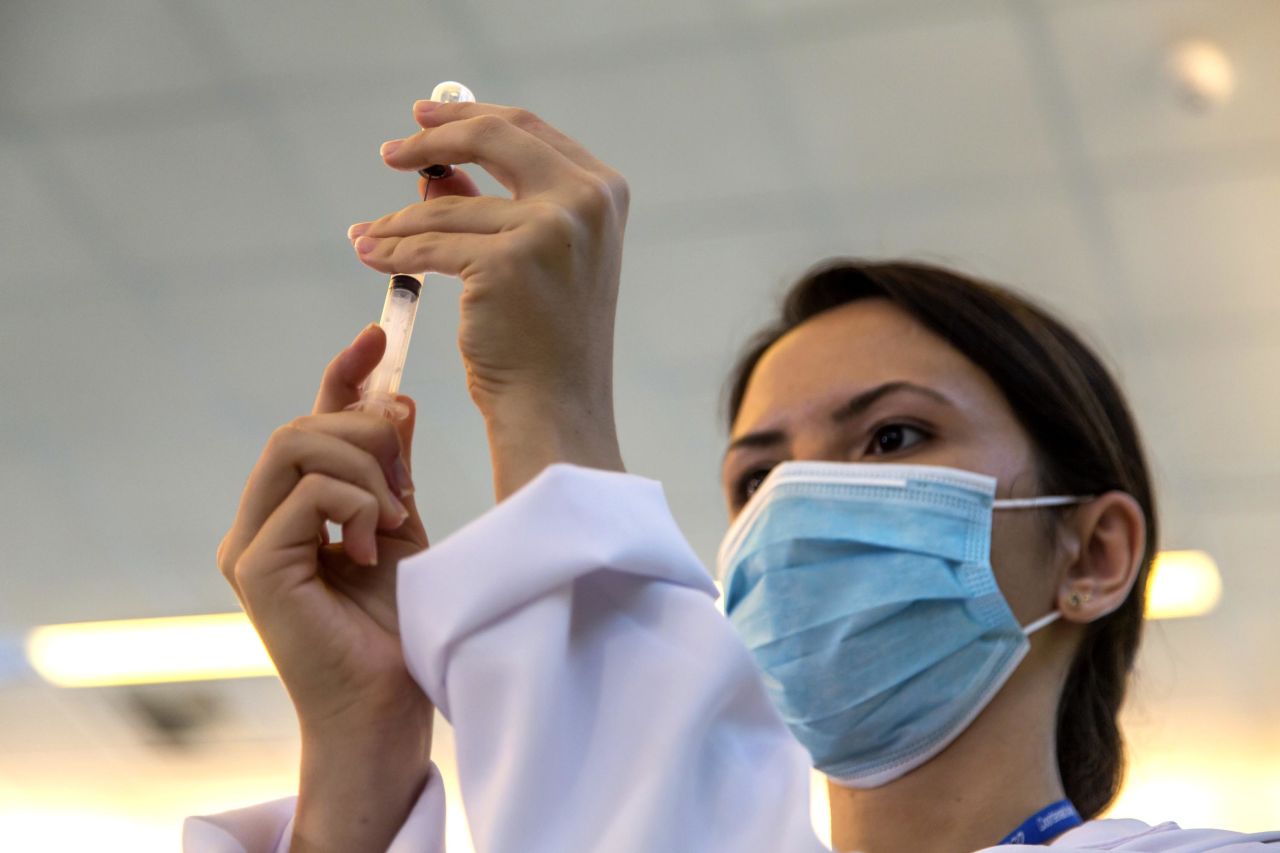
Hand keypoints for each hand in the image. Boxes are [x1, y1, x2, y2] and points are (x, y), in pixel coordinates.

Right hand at [217, 324, 432, 849]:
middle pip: (300, 428)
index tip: (376, 337)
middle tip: (407, 478)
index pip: (308, 425)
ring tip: (396, 516)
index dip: (341, 376)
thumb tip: (394, 399)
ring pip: (295, 448)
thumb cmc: (397, 626)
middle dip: (365, 432)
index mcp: (291, 510)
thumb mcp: (401, 528)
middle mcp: (260, 522)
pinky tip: (377, 543)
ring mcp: (251, 546)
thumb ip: (390, 470)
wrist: (388, 706)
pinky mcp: (257, 569)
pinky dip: (355, 504)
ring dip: (363, 468)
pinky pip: (306, 496)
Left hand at [347, 102, 628, 497]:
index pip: (527, 130)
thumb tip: (438, 172)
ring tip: (368, 234)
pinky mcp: (507, 262)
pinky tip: (369, 254)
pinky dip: (391, 251)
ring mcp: (549, 228)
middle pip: (493, 138)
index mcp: (604, 191)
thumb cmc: (548, 343)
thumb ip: (499, 207)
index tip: (425, 119)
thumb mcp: (537, 259)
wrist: (556, 408)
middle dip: (431, 139)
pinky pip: (429, 246)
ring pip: (448, 208)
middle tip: (391, 151)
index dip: (471, 118)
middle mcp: (584, 201)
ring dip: (398, 221)